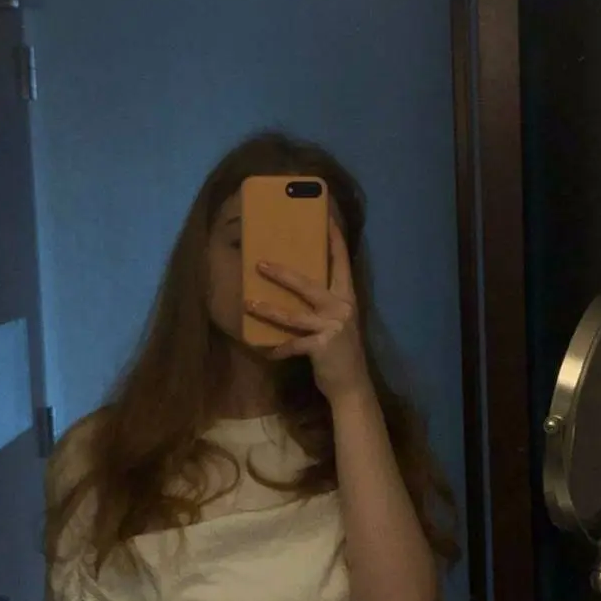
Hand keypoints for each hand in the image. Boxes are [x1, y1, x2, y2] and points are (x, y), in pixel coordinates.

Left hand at [245, 219, 369, 402]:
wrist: (352, 385)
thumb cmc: (340, 351)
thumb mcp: (337, 321)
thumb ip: (323, 304)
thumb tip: (296, 286)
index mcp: (346, 297)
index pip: (340, 261)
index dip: (333, 239)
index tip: (324, 216)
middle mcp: (342, 307)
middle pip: (308, 284)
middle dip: (282, 273)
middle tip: (259, 262)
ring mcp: (333, 327)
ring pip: (294, 315)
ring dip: (269, 310)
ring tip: (249, 303)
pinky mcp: (323, 346)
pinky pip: (294, 345)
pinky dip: (280, 348)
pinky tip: (268, 350)